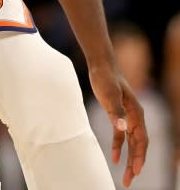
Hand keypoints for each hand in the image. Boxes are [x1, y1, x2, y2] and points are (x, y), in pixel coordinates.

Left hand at [88, 63, 147, 186]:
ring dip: (129, 159)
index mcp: (136, 113)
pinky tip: (115, 159)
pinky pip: (121, 136)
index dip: (140, 157)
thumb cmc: (106, 78)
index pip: (142, 140)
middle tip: (129, 181)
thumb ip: (116, 112)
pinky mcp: (117, 115)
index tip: (136, 171)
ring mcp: (127, 116)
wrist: (101, 65)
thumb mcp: (109, 94)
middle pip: (138, 145)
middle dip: (135, 163)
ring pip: (131, 143)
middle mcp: (135, 117)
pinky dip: (119, 147)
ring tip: (126, 177)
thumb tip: (123, 128)